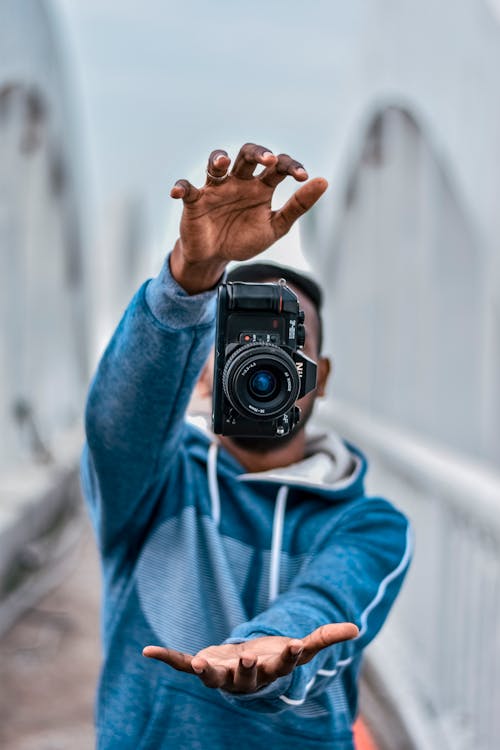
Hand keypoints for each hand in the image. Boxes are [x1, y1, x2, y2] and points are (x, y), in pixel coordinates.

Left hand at [143, 622, 357, 693]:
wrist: (245, 671)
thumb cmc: (274, 658)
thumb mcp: (298, 647)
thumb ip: (324, 637)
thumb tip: (356, 628)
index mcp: (273, 670)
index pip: (284, 665)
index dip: (290, 655)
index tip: (296, 645)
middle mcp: (247, 678)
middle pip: (249, 676)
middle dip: (249, 667)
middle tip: (250, 657)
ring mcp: (222, 675)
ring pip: (215, 678)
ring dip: (208, 671)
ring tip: (202, 663)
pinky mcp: (202, 667)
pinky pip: (183, 664)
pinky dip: (167, 658)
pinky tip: (148, 651)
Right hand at [169, 143, 327, 292]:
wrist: (216, 258)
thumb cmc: (244, 238)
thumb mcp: (275, 227)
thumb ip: (298, 205)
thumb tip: (324, 181)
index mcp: (260, 186)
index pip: (277, 167)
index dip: (291, 167)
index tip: (303, 178)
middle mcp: (239, 182)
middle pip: (247, 154)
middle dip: (258, 153)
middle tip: (268, 160)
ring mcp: (216, 189)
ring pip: (215, 164)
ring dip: (218, 159)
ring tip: (223, 163)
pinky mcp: (194, 201)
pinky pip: (186, 188)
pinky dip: (181, 187)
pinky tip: (179, 191)